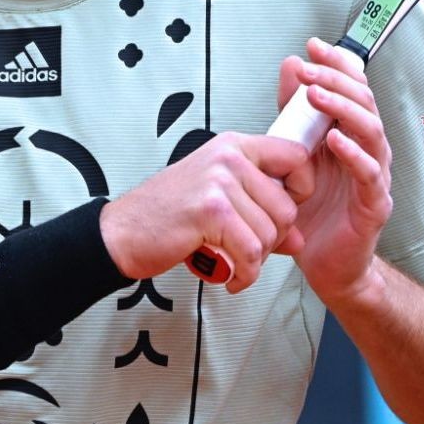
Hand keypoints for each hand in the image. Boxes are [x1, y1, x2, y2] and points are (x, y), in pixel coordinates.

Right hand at [100, 132, 312, 292]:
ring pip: (271, 232)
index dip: (301, 188)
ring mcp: (219, 182)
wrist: (121, 233)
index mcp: (233, 147)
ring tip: (234, 262)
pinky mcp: (211, 211)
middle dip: (274, 239)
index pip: (296, 156)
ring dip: (257, 259)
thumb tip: (298, 238)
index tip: (282, 211)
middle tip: (248, 249)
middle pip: (287, 206)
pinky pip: (251, 251)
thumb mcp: (218, 203)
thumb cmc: (164, 216)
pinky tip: (231, 276)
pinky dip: (245, 274)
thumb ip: (260, 213)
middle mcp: (228, 157)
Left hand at [279, 38, 393, 301]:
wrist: (325, 264)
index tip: (313, 46)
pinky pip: (370, 175)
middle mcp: (368, 150)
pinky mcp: (374, 205)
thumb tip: (290, 66)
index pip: (353, 89)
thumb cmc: (312, 210)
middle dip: (336, 81)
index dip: (338, 64)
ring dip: (344, 109)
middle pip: (365, 103)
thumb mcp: (294, 153)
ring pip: (371, 132)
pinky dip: (353, 155)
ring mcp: (374, 176)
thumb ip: (292, 113)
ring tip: (316, 96)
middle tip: (308, 71)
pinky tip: (335, 141)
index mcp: (350, 134)